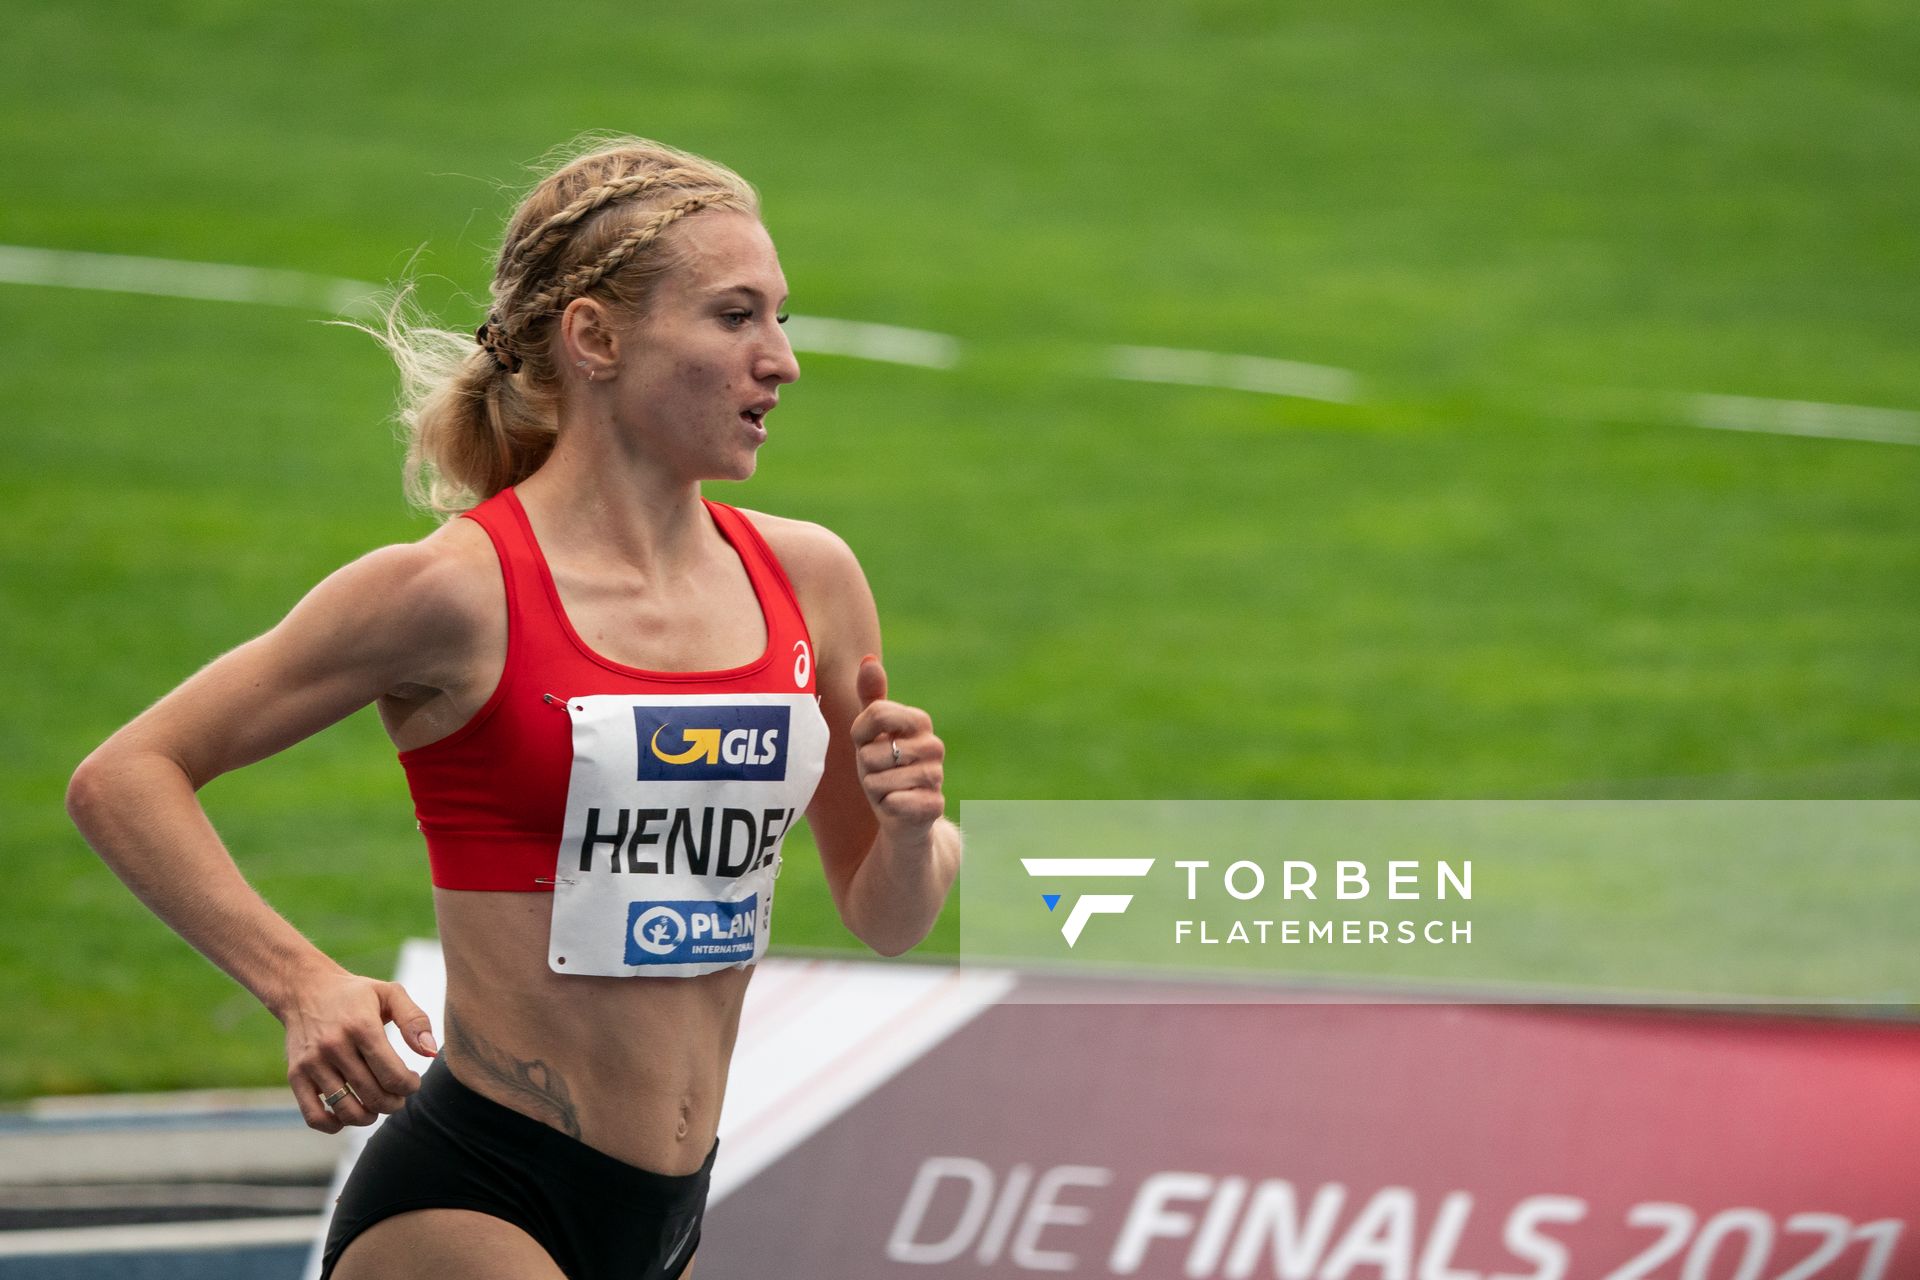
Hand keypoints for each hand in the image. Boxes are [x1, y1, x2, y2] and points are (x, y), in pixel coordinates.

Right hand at [281, 971, 436, 1132]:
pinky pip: (314, 1116)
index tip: (412, 1082)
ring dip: (369, 1117)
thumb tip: (430, 1052)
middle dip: (394, 1103)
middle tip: (398, 1096)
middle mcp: (334, 1046)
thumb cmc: (355, 994)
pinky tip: (348, 1114)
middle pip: (373, 1096)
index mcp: (361, 1026)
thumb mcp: (390, 994)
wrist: (304, 990)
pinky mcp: (295, 1075)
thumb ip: (415, 1020)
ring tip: (377, 1106)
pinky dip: (334, 1125)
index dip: (410, 1086)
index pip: (393, 1075)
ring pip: (347, 1110)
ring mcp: (312, 1063)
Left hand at [850, 656, 946, 837]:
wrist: (903, 815)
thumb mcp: (873, 733)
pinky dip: (886, 808)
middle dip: (866, 767)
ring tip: (888, 790)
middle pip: (871, 751)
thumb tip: (868, 659)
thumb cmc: (884, 768)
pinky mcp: (934, 806)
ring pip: (876, 780)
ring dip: (874, 790)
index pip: (876, 713)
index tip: (867, 744)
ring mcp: (936, 776)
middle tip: (880, 773)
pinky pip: (892, 803)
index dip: (860, 733)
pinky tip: (897, 808)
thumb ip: (872, 698)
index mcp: (920, 721)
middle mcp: (934, 746)